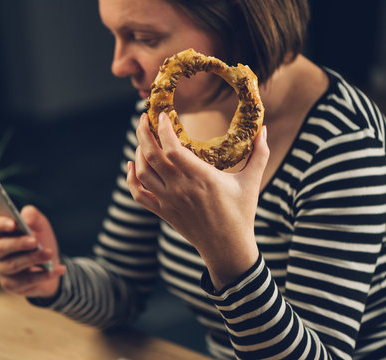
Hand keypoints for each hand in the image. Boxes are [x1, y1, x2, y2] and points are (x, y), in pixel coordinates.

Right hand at [0, 205, 65, 297]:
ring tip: (49, 253)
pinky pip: (27, 281)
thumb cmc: (40, 241)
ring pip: (13, 265)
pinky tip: (58, 269)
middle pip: (0, 247)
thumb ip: (33, 216)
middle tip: (35, 241)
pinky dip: (44, 275)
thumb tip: (26, 219)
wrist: (50, 265)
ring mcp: (0, 270)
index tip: (13, 224)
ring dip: (33, 258)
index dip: (0, 224)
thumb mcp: (40, 225)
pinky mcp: (11, 285)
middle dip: (18, 244)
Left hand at [127, 112, 268, 289]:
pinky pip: (138, 194)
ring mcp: (169, 201)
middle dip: (143, 133)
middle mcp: (181, 188)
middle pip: (151, 156)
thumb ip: (259, 153)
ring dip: (138, 152)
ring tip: (143, 138)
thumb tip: (265, 128)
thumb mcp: (252, 182)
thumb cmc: (242, 214)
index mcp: (202, 178)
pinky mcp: (163, 212)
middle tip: (143, 117)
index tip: (163, 115)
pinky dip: (130, 179)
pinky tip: (131, 165)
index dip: (163, 129)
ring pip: (142, 172)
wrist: (227, 249)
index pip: (173, 148)